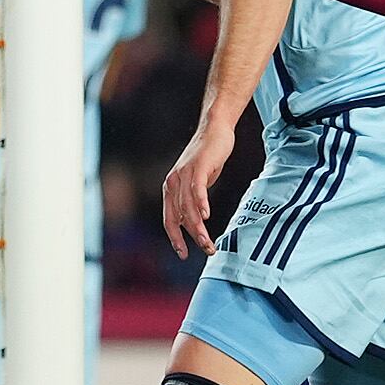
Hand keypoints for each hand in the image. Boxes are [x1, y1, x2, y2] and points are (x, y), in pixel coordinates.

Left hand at [162, 118, 235, 258]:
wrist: (214, 129)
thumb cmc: (208, 157)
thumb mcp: (198, 182)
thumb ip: (193, 199)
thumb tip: (195, 218)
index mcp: (171, 189)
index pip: (170, 219)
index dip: (175, 238)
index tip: (183, 254)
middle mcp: (173, 183)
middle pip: (180, 217)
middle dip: (191, 237)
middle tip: (206, 250)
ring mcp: (184, 175)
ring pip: (188, 207)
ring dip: (198, 227)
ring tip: (207, 241)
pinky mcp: (197, 167)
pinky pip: (196, 190)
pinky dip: (201, 204)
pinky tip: (207, 216)